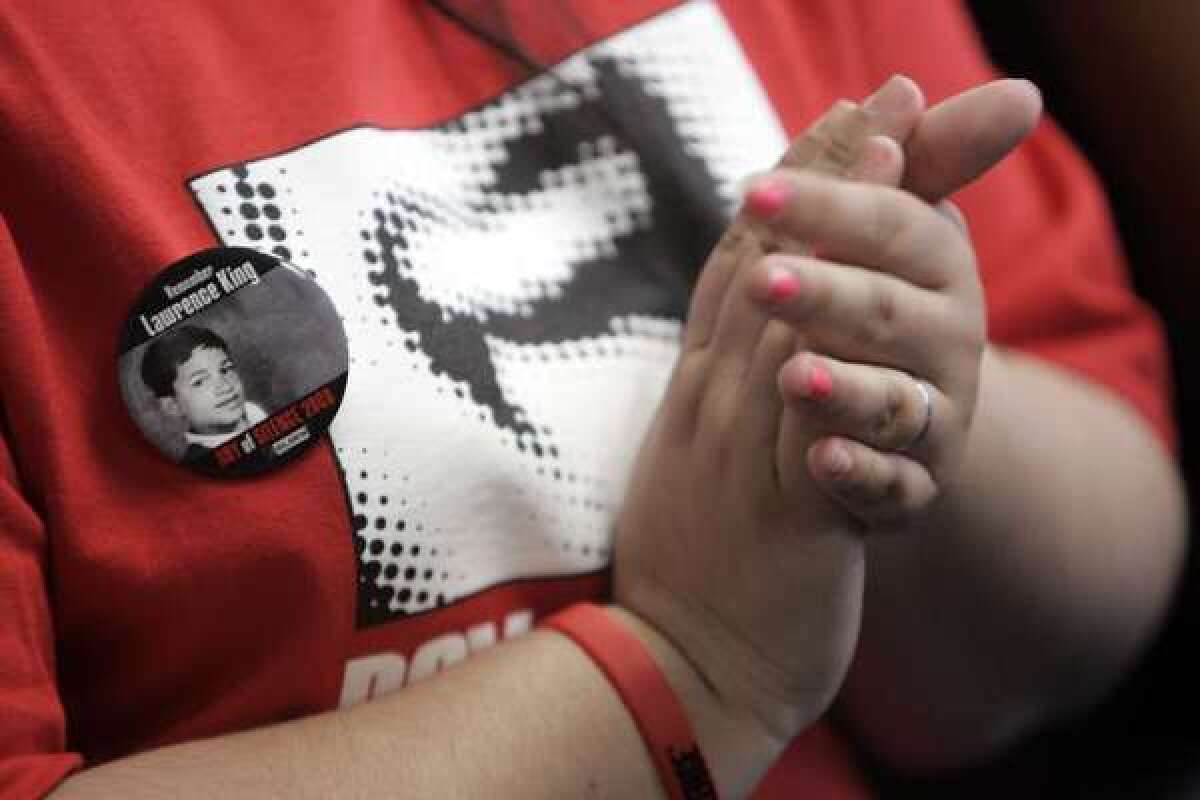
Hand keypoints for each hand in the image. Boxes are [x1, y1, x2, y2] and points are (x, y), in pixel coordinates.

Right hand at [612, 81, 926, 744]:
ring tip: (885, 153)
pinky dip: (825, 353)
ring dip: (832, 231)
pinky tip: (857, 294)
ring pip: (782, 318)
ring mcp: (739, 451)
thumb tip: (745, 343)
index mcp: (699, 393)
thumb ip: (718, 395)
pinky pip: (805, 422)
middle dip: (821, 177)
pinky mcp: (778, 510)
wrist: (676, 666)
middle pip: (765, 267)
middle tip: (874, 98)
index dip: (787, 188)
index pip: (739, 267)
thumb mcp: (697, 460)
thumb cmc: (698, 565)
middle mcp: (713, 404)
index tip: (836, 119)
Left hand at [742, 79, 1041, 531]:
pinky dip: (859, 473)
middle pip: (885, 312)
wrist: (899, 423)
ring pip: (893, 402)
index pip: (890, 225)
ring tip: (796, 375)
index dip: (829, 205)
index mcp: (936, 266)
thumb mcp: (880, 237)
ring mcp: (934, 418)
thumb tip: (898, 89)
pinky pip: (893, 485)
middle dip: (826, 293)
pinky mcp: (915, 486)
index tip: (754, 190)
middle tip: (764, 281)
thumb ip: (887, 168)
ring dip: (846, 388)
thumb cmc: (876, 307)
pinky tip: (821, 459)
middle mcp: (948, 340)